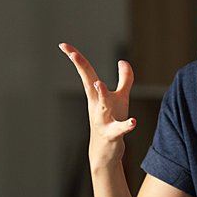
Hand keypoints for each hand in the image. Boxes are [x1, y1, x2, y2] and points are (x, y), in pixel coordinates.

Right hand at [59, 43, 135, 169]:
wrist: (105, 152)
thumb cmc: (112, 121)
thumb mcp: (120, 98)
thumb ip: (124, 79)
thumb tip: (123, 61)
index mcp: (96, 95)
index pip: (86, 72)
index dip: (77, 58)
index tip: (63, 44)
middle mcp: (97, 105)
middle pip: (89, 84)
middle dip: (82, 69)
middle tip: (73, 55)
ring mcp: (103, 120)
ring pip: (101, 106)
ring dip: (101, 94)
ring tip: (99, 83)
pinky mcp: (112, 134)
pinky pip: (119, 129)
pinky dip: (125, 126)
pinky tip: (132, 121)